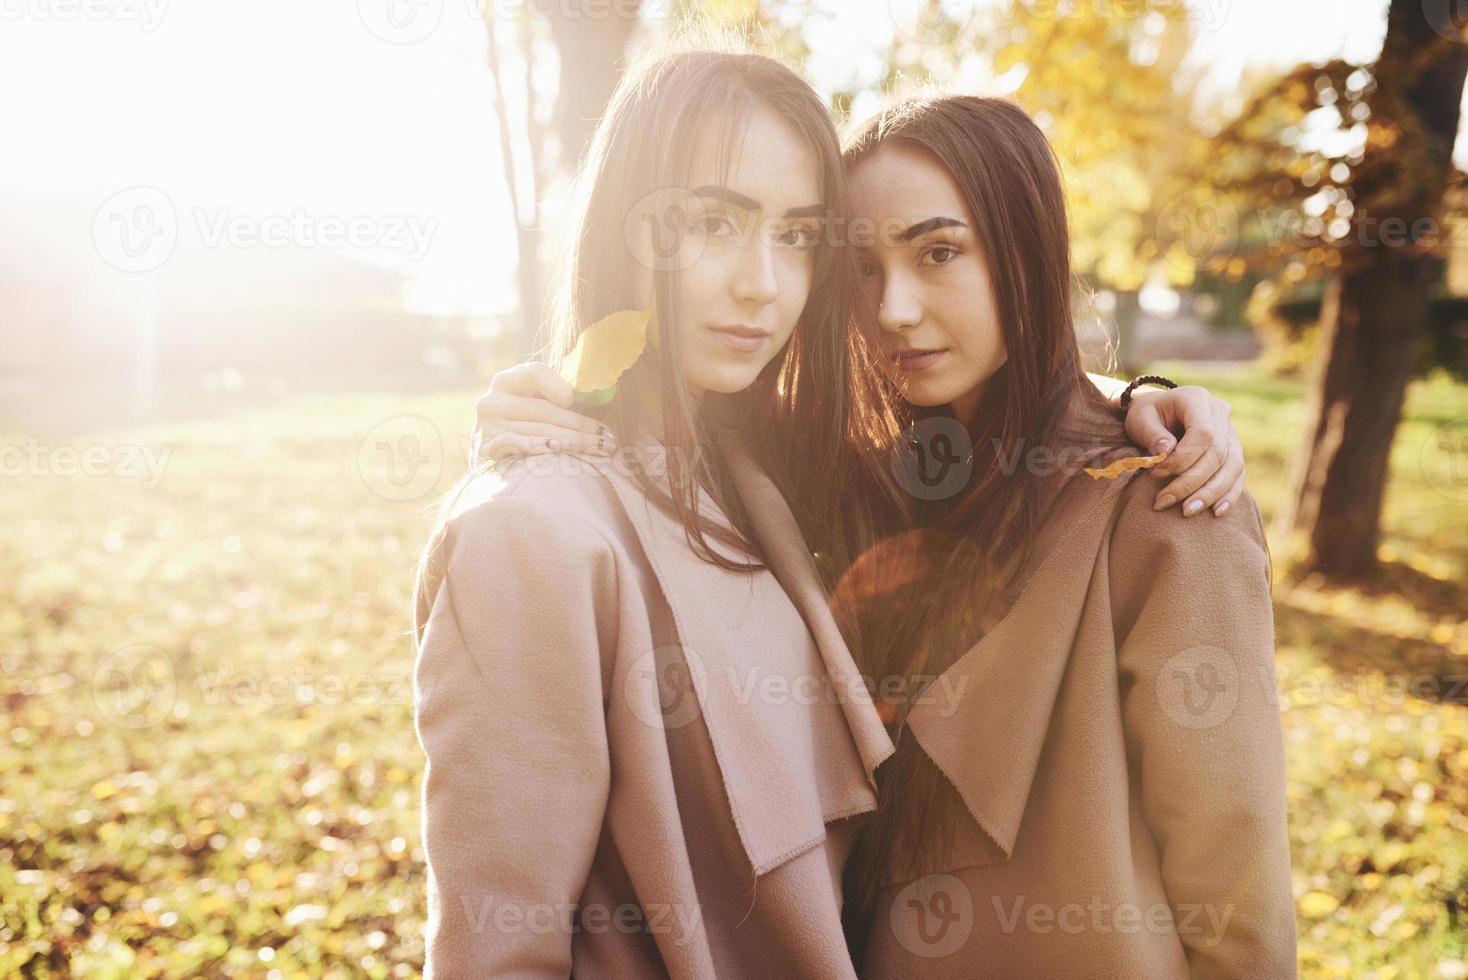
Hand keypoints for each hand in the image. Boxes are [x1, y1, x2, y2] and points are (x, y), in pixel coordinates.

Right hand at [471, 362, 612, 462]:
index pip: (535, 373)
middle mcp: (492, 401)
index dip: (557, 384)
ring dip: (574, 441)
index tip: (575, 399)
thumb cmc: (523, 426)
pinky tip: (558, 450)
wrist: (492, 460)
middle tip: (608, 437)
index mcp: (506, 382)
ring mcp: (486, 426)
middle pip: (545, 410)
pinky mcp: (484, 450)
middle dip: (582, 424)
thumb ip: (556, 394)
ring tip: (600, 448)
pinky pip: (517, 446)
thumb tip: (598, 392)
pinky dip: (538, 447)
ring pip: (540, 431)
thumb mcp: (533, 402)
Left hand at [1122, 384, 1244, 517]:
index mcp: (1197, 398)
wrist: (1156, 415)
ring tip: (1187, 511)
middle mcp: (1220, 413)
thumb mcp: (1139, 419)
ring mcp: (1230, 433)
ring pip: (1232, 466)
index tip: (1156, 473)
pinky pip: (1238, 475)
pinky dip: (1229, 494)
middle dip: (1191, 482)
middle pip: (1218, 454)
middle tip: (1164, 501)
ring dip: (1210, 493)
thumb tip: (1166, 451)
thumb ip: (1151, 433)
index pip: (1203, 433)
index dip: (1183, 458)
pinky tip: (1216, 511)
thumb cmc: (1145, 417)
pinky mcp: (1233, 451)